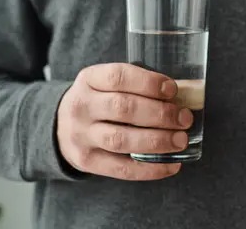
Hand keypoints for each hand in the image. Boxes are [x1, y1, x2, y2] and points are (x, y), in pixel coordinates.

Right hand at [57, 63, 193, 179]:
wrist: (61, 125)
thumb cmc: (100, 99)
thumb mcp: (108, 82)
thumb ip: (139, 85)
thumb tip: (184, 94)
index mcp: (90, 79)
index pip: (119, 76)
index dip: (149, 83)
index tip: (173, 90)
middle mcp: (81, 106)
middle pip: (123, 108)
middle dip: (160, 114)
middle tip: (185, 118)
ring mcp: (81, 135)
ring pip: (121, 139)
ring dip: (157, 140)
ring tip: (181, 140)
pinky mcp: (86, 161)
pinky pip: (120, 168)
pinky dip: (149, 169)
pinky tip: (171, 165)